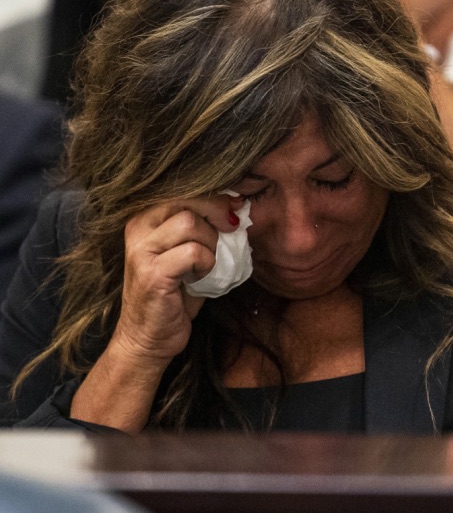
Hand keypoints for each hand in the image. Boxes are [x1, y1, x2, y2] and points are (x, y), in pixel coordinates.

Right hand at [109, 195, 241, 367]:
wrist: (147, 338)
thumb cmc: (173, 294)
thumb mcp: (187, 253)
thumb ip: (203, 228)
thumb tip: (237, 206)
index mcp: (144, 218)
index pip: (184, 190)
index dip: (215, 196)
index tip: (236, 207)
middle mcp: (137, 229)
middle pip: (187, 199)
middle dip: (217, 212)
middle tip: (231, 229)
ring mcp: (141, 251)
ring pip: (190, 223)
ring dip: (210, 242)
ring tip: (206, 262)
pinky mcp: (152, 273)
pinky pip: (193, 252)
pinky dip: (206, 263)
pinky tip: (200, 277)